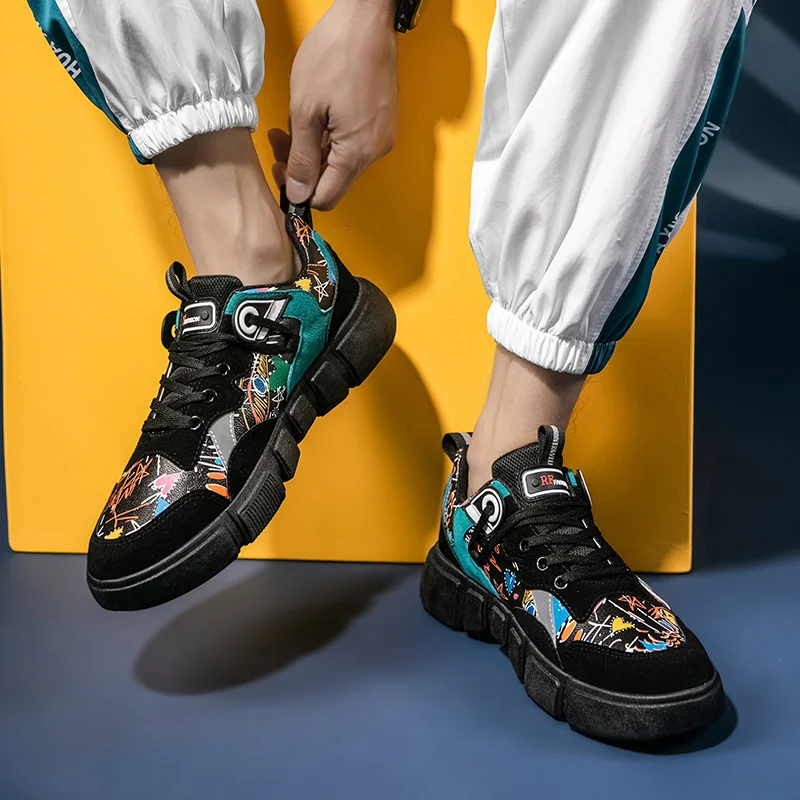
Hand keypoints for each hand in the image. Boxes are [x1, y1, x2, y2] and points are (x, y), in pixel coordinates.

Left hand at [269, 0, 397, 209]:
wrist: (367, 19)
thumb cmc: (336, 55)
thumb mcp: (306, 110)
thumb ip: (301, 158)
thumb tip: (298, 194)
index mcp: (356, 153)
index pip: (326, 198)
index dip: (299, 191)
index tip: (281, 170)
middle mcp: (375, 151)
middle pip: (333, 180)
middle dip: (303, 166)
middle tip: (280, 141)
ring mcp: (381, 137)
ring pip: (340, 162)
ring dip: (314, 149)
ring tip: (293, 122)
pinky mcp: (382, 123)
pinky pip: (352, 144)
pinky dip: (330, 137)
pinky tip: (316, 116)